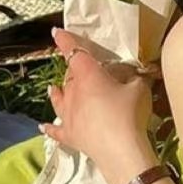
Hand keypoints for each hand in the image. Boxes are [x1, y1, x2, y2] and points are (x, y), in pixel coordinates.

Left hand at [40, 27, 160, 183]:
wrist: (121, 151)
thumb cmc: (129, 113)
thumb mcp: (140, 87)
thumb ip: (136, 76)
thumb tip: (136, 73)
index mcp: (88, 75)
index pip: (73, 52)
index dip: (65, 41)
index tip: (57, 32)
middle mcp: (73, 92)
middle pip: (70, 76)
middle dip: (73, 70)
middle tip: (82, 68)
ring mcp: (68, 115)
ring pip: (59, 99)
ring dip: (57, 92)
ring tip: (53, 87)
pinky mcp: (70, 135)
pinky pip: (55, 130)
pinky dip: (50, 127)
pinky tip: (43, 126)